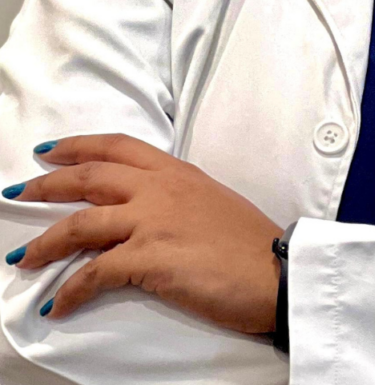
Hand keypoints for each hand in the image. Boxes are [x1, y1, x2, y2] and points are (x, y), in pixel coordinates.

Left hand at [3, 134, 283, 331]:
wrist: (274, 269)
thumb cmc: (250, 241)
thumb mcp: (212, 200)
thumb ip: (177, 198)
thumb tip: (150, 212)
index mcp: (177, 172)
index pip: (118, 147)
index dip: (78, 145)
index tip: (49, 150)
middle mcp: (160, 189)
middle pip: (89, 177)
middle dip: (47, 185)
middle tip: (18, 192)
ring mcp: (152, 221)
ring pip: (81, 224)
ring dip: (44, 243)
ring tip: (22, 259)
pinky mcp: (149, 258)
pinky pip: (93, 273)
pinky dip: (69, 290)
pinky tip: (57, 304)